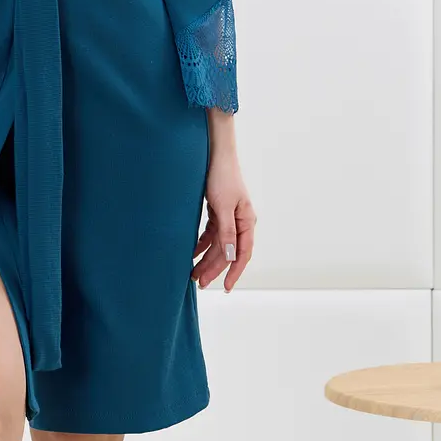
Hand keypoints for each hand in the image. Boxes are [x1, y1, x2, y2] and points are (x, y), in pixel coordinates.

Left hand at [191, 147, 255, 292]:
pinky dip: (202, 244)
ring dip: (206, 258)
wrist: (215, 152)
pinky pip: (211, 234)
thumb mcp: (223, 206)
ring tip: (193, 273)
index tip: (225, 287)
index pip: (242, 254)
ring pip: (218, 245)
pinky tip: (193, 253)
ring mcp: (229, 217)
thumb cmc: (222, 176)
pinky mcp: (218, 211)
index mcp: (247, 221)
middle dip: (214, 268)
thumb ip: (226, 233)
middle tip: (199, 283)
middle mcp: (240, 221)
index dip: (234, 272)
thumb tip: (229, 257)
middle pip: (227, 251)